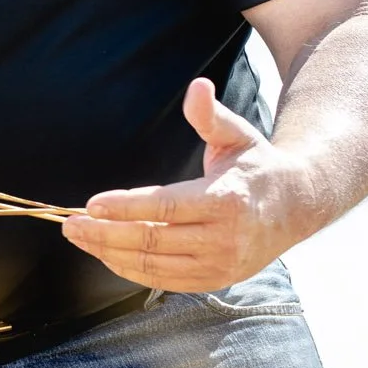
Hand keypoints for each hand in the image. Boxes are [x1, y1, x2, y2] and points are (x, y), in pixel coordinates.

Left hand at [61, 78, 310, 292]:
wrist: (297, 207)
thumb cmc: (256, 166)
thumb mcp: (237, 135)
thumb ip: (210, 115)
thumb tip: (196, 86)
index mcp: (226, 201)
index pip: (166, 207)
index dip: (126, 207)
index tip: (91, 204)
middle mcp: (224, 238)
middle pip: (152, 241)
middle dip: (105, 234)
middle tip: (69, 224)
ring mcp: (220, 265)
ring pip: (153, 266)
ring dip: (110, 253)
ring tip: (79, 238)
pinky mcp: (214, 280)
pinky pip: (164, 280)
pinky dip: (130, 269)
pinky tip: (106, 253)